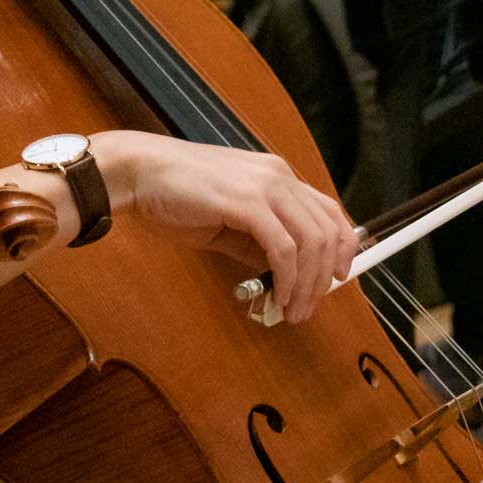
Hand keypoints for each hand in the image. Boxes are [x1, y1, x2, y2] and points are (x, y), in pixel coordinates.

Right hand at [89, 129, 358, 324]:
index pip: (329, 212)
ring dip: (307, 284)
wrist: (139, 172)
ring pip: (311, 242)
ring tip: (292, 310)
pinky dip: (286, 278)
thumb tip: (280, 274)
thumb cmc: (175, 194)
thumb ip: (257, 242)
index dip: (343, 249)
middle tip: (306, 308)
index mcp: (276, 176)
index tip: (337, 279)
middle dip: (324, 279)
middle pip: (327, 232)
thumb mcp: (227, 220)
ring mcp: (265, 187)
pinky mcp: (246, 203)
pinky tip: (277, 296)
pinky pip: (282, 248)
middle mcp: (279, 177)